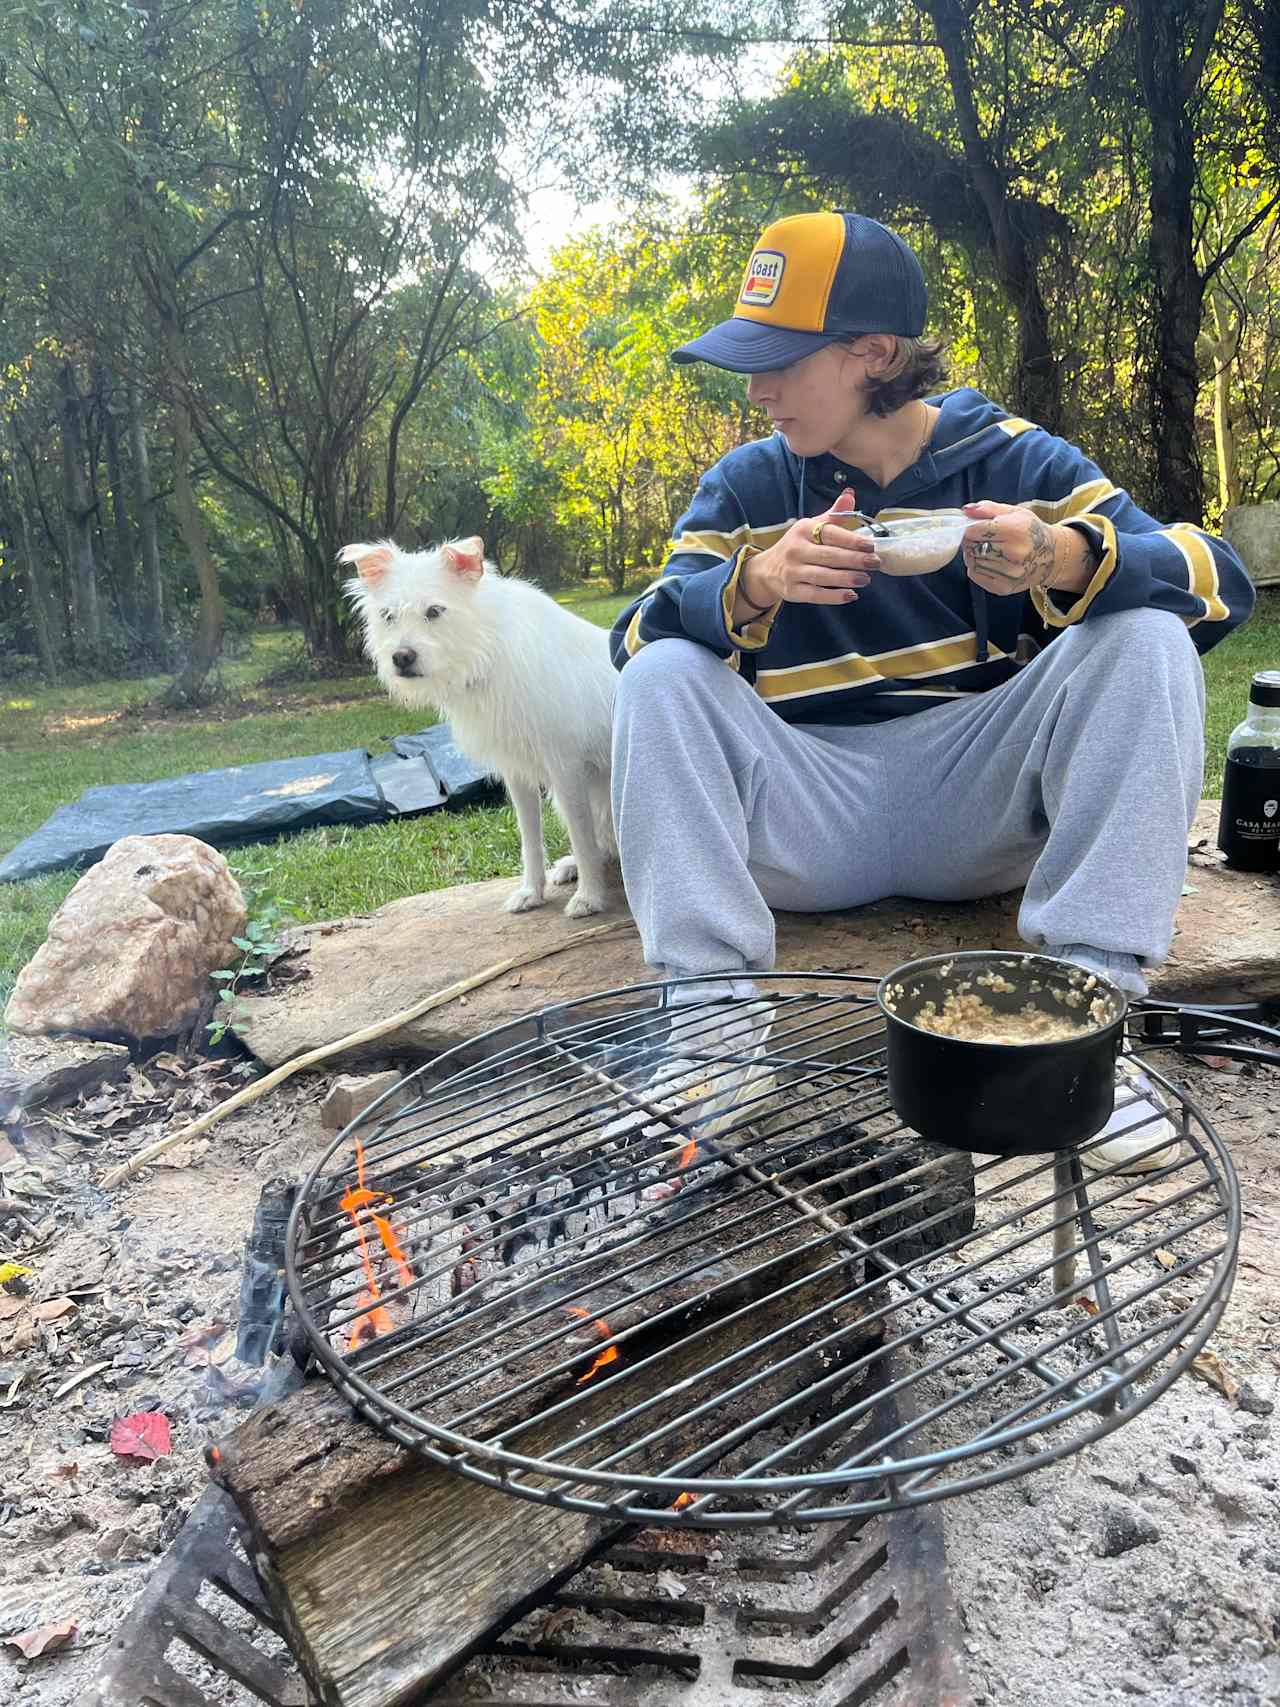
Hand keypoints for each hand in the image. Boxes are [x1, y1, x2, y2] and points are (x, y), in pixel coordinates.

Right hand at [736, 488, 878, 617]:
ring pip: (822, 576)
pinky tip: (851, 595)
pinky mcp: (792, 591)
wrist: (767, 570)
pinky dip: (834, 597)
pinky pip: (815, 595)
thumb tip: (850, 494)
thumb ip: (833, 515)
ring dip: (846, 578)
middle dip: (855, 560)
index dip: (851, 540)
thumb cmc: (797, 546)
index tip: (871, 545)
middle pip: (829, 556)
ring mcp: (793, 572)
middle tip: (875, 563)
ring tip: (866, 579)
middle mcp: (796, 550)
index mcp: (803, 531)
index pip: (829, 533)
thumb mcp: (811, 527)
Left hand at [960, 501, 1092, 596]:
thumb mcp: (1014, 512)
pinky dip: (976, 567)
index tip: (974, 528)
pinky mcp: (1003, 588)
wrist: (1051, 557)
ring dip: (974, 554)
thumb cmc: (1029, 531)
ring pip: (972, 562)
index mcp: (1016, 531)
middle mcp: (1014, 554)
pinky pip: (975, 575)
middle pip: (972, 547)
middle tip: (982, 539)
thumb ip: (988, 509)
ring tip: (988, 550)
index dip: (970, 529)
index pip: (975, 531)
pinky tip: (989, 561)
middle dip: (972, 542)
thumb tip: (966, 510)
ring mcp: (1009, 574)